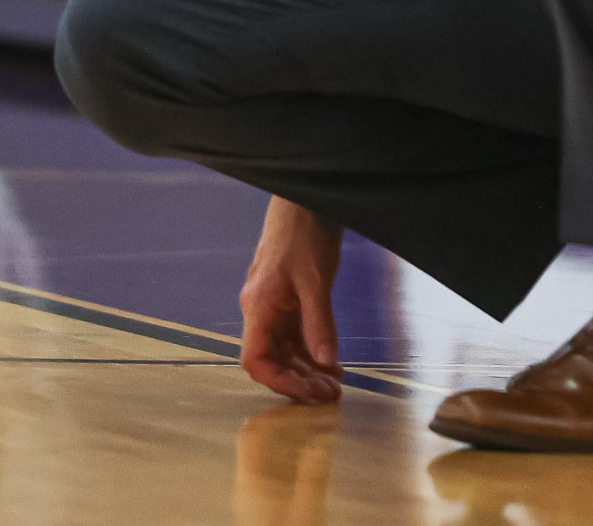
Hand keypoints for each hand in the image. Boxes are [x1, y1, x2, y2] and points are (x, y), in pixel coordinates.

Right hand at [239, 198, 344, 403]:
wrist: (306, 198)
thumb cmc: (304, 231)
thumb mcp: (316, 278)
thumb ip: (319, 322)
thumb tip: (327, 363)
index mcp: (258, 305)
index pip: (256, 359)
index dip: (279, 382)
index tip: (308, 394)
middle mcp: (262, 309)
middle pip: (274, 359)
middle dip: (300, 380)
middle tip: (332, 395)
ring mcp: (275, 304)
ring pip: (287, 349)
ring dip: (309, 368)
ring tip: (336, 384)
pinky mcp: (290, 298)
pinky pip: (297, 334)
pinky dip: (313, 350)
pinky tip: (332, 363)